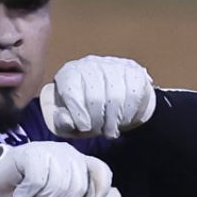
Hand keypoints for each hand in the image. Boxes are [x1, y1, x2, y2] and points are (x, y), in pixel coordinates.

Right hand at [0, 142, 121, 196]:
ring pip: (60, 185)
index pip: (101, 173)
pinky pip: (41, 181)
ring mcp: (48, 151)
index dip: (94, 194)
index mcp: (77, 165)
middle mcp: (66, 155)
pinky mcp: (31, 153)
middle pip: (79, 186)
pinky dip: (28, 196)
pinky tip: (20, 196)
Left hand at [40, 55, 155, 138]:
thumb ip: (62, 122)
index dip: (78, 113)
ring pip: (116, 97)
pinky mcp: (134, 72)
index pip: (71, 91)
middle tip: (98, 131)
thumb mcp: (65, 120)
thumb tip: (66, 121)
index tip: (84, 127)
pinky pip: (134, 95)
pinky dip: (129, 114)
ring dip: (114, 120)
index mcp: (69, 74)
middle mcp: (91, 65)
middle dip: (97, 121)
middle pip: (95, 97)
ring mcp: (114, 66)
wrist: (105, 101)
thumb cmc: (81, 112)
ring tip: (109, 130)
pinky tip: (123, 120)